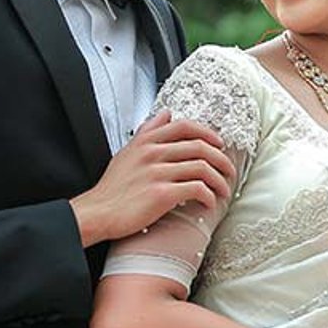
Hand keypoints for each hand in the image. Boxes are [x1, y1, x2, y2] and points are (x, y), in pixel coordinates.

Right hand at [71, 112, 235, 243]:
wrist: (98, 213)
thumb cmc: (113, 188)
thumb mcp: (127, 152)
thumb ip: (147, 132)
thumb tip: (166, 114)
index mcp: (146, 141)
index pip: (185, 127)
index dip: (208, 133)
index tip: (220, 145)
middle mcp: (153, 153)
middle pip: (200, 147)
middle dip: (221, 159)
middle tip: (229, 171)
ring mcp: (157, 172)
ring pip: (202, 168)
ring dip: (219, 180)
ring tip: (223, 190)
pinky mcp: (162, 194)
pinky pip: (196, 189)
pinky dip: (208, 196)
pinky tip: (209, 203)